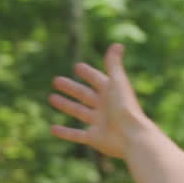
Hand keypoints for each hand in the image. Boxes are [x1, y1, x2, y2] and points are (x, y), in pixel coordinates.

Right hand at [48, 43, 150, 158]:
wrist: (131, 136)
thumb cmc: (125, 107)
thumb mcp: (118, 82)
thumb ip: (114, 64)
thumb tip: (117, 44)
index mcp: (112, 93)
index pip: (98, 80)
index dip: (88, 73)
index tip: (76, 66)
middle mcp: (106, 107)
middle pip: (85, 95)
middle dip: (71, 87)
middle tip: (56, 80)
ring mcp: (100, 123)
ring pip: (79, 112)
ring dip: (66, 105)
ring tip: (51, 98)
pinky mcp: (95, 138)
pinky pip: (77, 135)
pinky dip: (65, 133)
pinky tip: (52, 129)